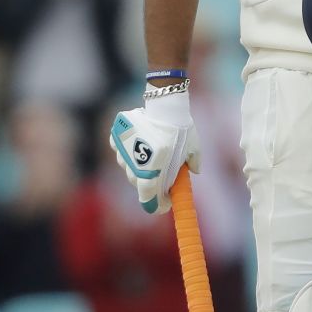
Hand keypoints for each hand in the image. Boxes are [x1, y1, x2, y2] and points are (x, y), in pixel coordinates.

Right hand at [109, 89, 201, 213]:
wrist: (166, 106)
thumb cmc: (182, 129)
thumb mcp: (193, 149)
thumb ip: (193, 164)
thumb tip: (193, 171)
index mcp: (153, 172)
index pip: (148, 197)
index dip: (155, 205)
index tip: (163, 205)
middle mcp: (135, 165)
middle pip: (138, 183)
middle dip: (150, 184)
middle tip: (161, 178)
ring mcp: (124, 151)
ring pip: (128, 167)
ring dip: (138, 167)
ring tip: (152, 155)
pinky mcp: (118, 138)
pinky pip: (120, 151)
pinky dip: (128, 150)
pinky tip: (139, 144)